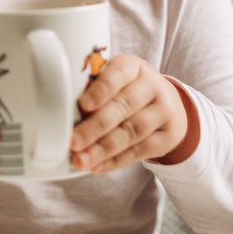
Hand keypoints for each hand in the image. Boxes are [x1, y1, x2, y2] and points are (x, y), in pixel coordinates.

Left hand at [70, 54, 190, 173]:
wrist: (168, 104)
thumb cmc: (128, 90)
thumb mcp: (115, 79)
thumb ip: (93, 89)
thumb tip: (64, 112)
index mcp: (134, 66)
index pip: (118, 74)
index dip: (101, 89)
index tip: (83, 104)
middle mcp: (153, 85)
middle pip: (123, 106)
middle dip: (95, 126)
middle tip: (73, 142)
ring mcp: (164, 111)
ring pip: (131, 131)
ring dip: (103, 148)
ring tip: (81, 160)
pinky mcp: (169, 136)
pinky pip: (140, 151)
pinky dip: (115, 161)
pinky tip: (97, 166)